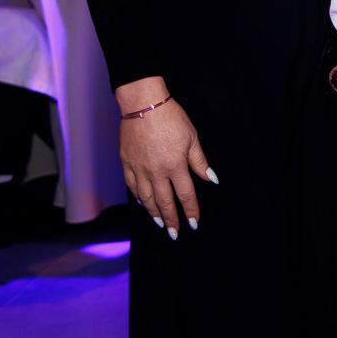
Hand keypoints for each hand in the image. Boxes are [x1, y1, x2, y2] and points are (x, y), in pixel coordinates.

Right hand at [116, 77, 216, 238]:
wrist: (143, 104)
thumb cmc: (171, 118)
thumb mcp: (192, 138)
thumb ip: (199, 162)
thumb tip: (210, 179)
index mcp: (175, 165)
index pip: (185, 194)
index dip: (191, 210)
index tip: (194, 223)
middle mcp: (156, 171)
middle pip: (164, 201)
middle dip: (172, 219)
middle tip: (175, 233)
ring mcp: (139, 169)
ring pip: (146, 198)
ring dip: (154, 213)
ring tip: (160, 223)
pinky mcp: (126, 163)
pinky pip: (132, 186)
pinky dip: (138, 197)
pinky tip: (143, 203)